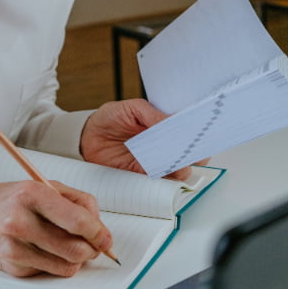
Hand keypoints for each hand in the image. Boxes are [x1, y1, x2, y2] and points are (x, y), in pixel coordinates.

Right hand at [0, 180, 112, 277]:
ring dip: (77, 260)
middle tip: (94, 245)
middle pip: (75, 249)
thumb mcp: (40, 186)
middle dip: (92, 250)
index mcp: (30, 195)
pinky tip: (46, 249)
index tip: (106, 238)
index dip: (99, 232)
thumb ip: (75, 201)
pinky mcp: (13, 268)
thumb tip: (99, 226)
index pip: (76, 221)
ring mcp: (15, 248)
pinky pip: (49, 272)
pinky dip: (56, 263)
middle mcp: (20, 222)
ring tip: (71, 246)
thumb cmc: (7, 199)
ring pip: (66, 266)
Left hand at [81, 99, 207, 180]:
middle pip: (189, 151)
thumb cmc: (109, 118)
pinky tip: (164, 170)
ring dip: (182, 165)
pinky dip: (165, 177)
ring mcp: (155, 160)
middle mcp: (163, 144)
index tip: (200, 131)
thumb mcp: (131, 108)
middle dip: (195, 151)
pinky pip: (160, 179)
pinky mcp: (143, 174)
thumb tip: (170, 119)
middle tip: (192, 148)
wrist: (87, 137)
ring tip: (178, 160)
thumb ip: (151, 114)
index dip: (197, 131)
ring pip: (179, 168)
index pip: (188, 129)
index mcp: (163, 124)